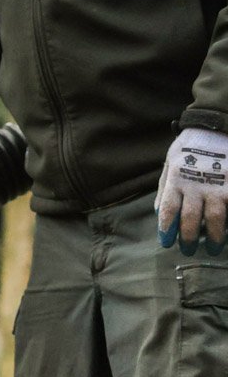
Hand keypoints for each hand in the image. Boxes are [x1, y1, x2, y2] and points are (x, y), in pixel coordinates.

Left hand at [157, 128, 227, 255]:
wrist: (215, 126)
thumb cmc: (189, 146)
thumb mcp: (170, 163)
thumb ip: (164, 188)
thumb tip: (157, 213)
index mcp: (177, 181)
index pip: (168, 211)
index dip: (167, 229)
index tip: (167, 243)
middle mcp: (197, 185)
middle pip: (191, 219)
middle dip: (189, 238)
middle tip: (188, 250)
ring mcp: (219, 184)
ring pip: (217, 218)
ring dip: (214, 237)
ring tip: (213, 248)